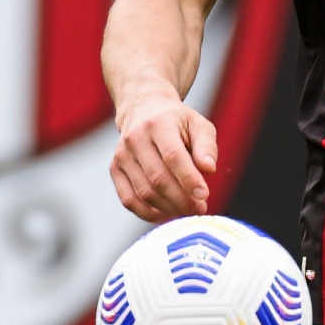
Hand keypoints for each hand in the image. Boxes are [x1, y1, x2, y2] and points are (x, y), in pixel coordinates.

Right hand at [108, 88, 217, 222]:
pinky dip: (148, 213)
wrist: (144, 111)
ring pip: (144, 192)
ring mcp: (122, 155)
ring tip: (187, 211)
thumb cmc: (177, 122)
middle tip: (199, 209)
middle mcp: (135, 138)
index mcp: (158, 124)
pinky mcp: (115, 169)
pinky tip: (166, 214)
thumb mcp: (198, 125)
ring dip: (168, 208)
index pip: (173, 156)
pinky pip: (129, 200)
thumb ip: (206, 146)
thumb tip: (209, 169)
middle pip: (158, 178)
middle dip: (181, 199)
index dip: (189, 179)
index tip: (204, 195)